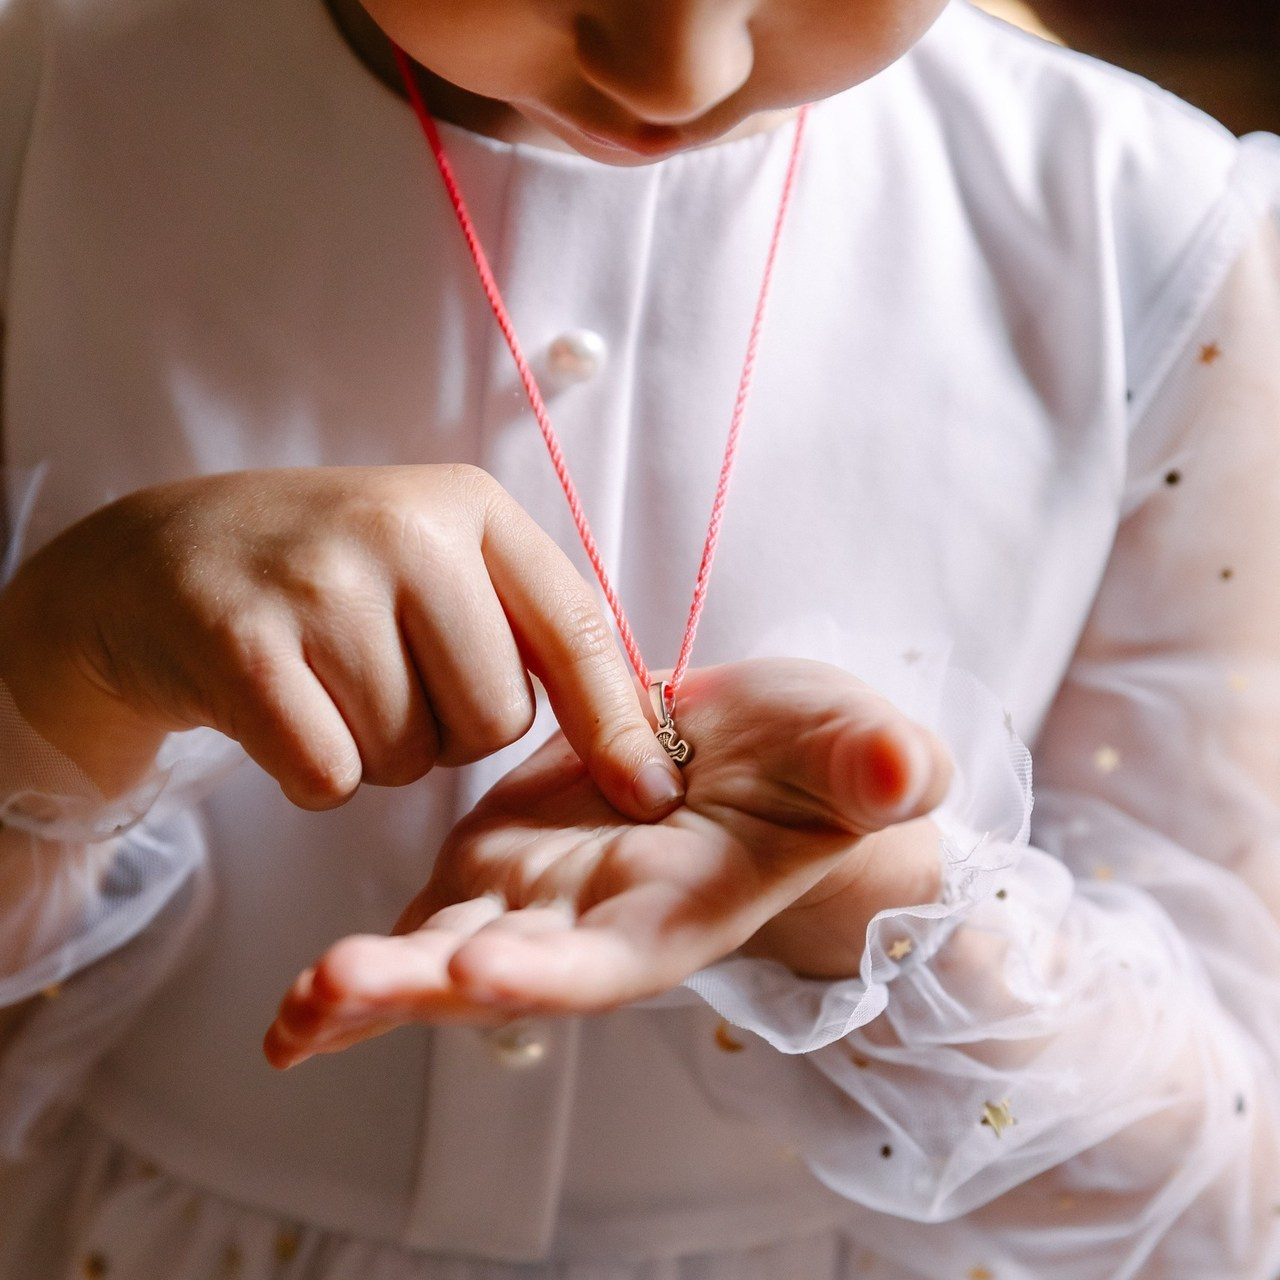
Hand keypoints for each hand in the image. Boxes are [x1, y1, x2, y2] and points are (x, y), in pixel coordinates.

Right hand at [0, 466, 681, 813]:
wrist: (164, 558)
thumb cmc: (334, 578)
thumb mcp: (441, 567)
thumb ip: (533, 634)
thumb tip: (646, 761)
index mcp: (470, 507)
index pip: (576, 631)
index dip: (617, 725)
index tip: (650, 795)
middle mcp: (402, 527)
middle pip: (494, 719)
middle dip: (452, 732)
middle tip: (390, 677)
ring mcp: (317, 580)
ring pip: (409, 757)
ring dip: (378, 751)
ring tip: (328, 680)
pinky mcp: (238, 642)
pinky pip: (329, 776)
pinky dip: (313, 773)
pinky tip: (282, 710)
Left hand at [264, 658, 951, 1067]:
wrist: (756, 756)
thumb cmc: (817, 761)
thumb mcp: (852, 747)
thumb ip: (876, 764)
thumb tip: (908, 767)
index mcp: (681, 905)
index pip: (618, 950)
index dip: (556, 964)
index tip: (484, 967)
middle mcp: (598, 926)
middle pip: (507, 972)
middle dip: (426, 989)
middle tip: (338, 993)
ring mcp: (538, 905)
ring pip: (446, 960)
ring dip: (371, 990)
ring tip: (297, 1011)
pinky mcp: (494, 874)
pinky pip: (422, 929)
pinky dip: (363, 970)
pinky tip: (294, 1010)